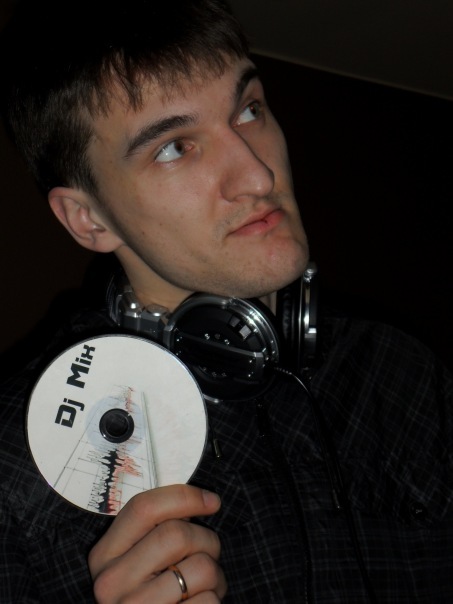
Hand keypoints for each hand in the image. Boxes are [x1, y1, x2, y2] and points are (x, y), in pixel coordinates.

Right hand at [88, 484, 225, 602]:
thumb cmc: (152, 595)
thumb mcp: (138, 562)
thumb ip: (155, 531)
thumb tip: (201, 500)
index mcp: (104, 556)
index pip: (144, 507)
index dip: (185, 496)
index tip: (212, 501)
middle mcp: (111, 584)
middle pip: (177, 534)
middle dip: (206, 539)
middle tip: (209, 553)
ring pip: (200, 567)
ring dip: (216, 574)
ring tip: (206, 585)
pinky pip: (209, 601)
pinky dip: (215, 600)